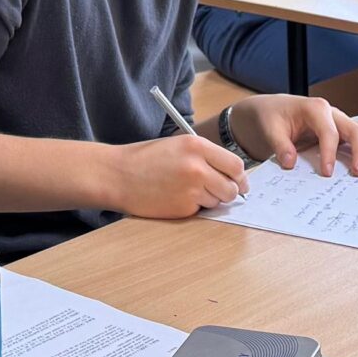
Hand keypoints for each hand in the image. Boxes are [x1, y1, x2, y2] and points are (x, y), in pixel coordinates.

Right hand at [102, 133, 246, 217]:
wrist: (117, 175)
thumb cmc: (144, 159)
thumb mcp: (177, 146)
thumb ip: (204, 156)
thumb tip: (230, 173)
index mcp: (197, 146)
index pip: (235, 165)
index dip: (240, 177)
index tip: (239, 182)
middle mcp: (197, 167)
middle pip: (232, 187)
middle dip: (228, 192)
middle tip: (218, 191)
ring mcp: (191, 189)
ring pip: (217, 201)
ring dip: (209, 199)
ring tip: (186, 190)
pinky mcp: (183, 208)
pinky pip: (200, 210)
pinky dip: (193, 207)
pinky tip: (175, 198)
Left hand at [230, 96, 357, 178]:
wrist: (272, 110)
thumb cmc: (272, 116)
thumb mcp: (269, 128)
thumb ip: (280, 144)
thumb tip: (290, 162)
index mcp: (315, 108)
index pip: (329, 132)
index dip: (330, 153)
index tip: (327, 173)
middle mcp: (332, 113)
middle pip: (355, 129)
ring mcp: (339, 122)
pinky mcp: (341, 131)